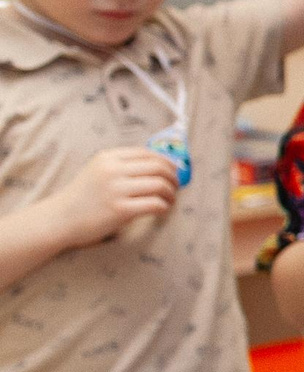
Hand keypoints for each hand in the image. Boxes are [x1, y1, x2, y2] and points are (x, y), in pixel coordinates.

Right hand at [49, 147, 180, 245]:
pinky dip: (164, 207)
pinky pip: (155, 204)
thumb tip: (160, 165)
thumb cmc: (83, 196)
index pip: (148, 153)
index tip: (174, 171)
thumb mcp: (98, 171)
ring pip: (160, 185)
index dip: (167, 162)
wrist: (60, 218)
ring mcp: (117, 190)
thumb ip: (122, 165)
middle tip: (175, 187)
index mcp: (109, 157)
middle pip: (159, 167)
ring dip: (171, 194)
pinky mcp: (121, 209)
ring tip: (170, 200)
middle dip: (174, 177)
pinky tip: (162, 210)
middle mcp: (113, 170)